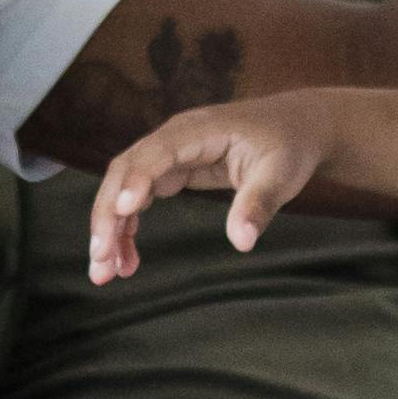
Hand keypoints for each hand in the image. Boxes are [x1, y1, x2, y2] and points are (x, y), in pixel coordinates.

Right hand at [91, 96, 333, 281]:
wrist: (297, 127)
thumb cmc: (289, 145)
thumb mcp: (282, 174)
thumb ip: (259, 205)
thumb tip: (242, 242)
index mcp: (198, 130)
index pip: (155, 153)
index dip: (136, 181)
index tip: (122, 213)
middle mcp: (175, 138)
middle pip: (126, 172)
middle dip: (107, 215)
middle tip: (100, 260)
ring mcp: (170, 154)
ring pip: (125, 187)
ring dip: (110, 227)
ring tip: (106, 272)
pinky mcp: (173, 170)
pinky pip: (139, 197)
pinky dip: (128, 228)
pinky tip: (127, 260)